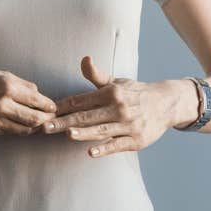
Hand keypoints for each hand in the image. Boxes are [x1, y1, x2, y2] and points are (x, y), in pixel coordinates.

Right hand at [0, 66, 55, 136]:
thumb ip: (20, 84)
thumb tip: (38, 93)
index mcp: (6, 85)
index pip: (37, 101)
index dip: (49, 106)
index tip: (53, 107)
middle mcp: (2, 103)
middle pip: (35, 119)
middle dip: (46, 120)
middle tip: (50, 118)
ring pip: (24, 129)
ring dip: (34, 128)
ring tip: (38, 124)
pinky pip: (10, 132)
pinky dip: (19, 129)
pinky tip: (21, 125)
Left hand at [41, 57, 190, 156]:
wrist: (166, 104)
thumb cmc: (135, 94)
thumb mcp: (116, 82)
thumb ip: (96, 75)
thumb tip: (84, 59)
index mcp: (110, 93)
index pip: (80, 100)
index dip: (62, 106)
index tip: (44, 112)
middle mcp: (118, 107)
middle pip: (86, 116)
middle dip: (64, 121)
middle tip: (45, 126)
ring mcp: (127, 124)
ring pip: (101, 130)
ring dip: (83, 133)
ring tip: (67, 134)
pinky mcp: (135, 140)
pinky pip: (116, 145)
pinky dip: (104, 149)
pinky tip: (90, 152)